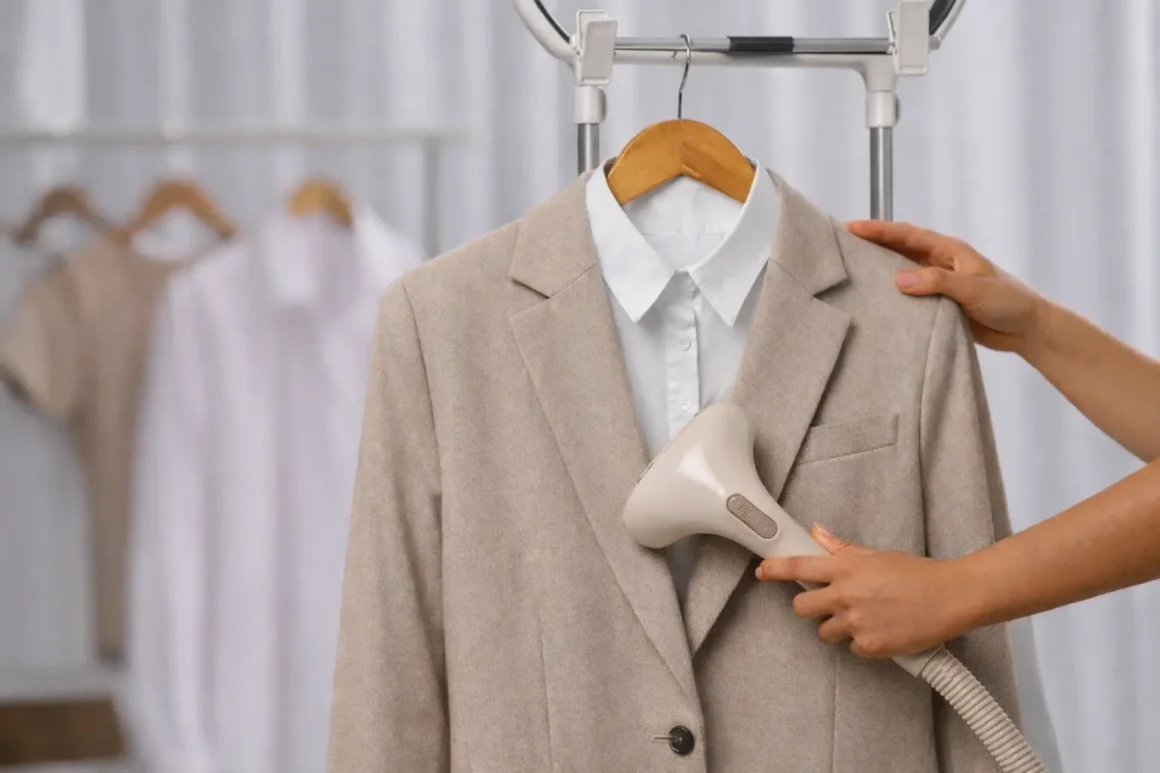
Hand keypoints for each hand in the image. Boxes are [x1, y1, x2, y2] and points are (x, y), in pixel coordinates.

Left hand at [755, 525, 973, 658]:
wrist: (951, 597)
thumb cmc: (917, 573)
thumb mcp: (876, 555)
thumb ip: (842, 549)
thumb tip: (818, 533)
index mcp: (846, 567)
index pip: (798, 566)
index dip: (774, 569)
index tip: (762, 571)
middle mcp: (846, 594)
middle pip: (801, 607)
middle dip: (810, 606)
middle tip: (828, 604)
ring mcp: (856, 622)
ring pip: (824, 631)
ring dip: (836, 627)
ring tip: (863, 618)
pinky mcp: (869, 646)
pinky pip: (851, 648)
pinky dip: (861, 643)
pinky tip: (880, 630)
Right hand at [847, 220, 1047, 353]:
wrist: (1026, 328)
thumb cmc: (1008, 302)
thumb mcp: (974, 289)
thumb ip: (938, 282)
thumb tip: (898, 279)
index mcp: (949, 251)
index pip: (908, 235)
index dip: (880, 230)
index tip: (852, 227)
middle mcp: (940, 263)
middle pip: (899, 248)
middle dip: (872, 243)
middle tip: (841, 243)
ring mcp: (937, 282)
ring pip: (901, 270)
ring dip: (878, 268)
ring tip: (849, 268)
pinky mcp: (937, 303)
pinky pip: (908, 294)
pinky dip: (891, 294)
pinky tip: (874, 300)